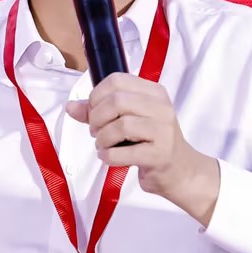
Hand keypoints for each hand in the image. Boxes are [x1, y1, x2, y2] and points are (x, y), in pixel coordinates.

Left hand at [65, 73, 220, 224]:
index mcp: (154, 93)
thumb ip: (100, 112)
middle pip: (117, 101)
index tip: (94, 112)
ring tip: (103, 145)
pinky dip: (108, 156)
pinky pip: (122, 152)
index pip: (117, 80)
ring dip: (102, 139)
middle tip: (96, 131)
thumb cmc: (151, 143)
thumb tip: (71, 107)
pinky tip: (109, 157)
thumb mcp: (128, 120)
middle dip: (97, 118)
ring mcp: (163, 131)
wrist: (180, 171)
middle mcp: (161, 107)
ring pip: (119, 125)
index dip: (97, 96)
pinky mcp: (160, 154)